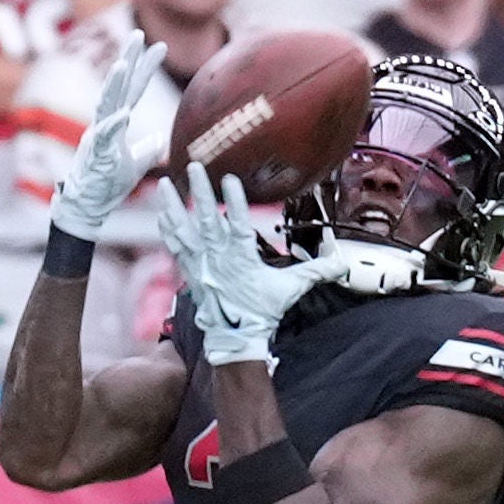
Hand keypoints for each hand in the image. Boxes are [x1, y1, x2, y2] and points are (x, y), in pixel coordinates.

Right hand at [52, 36, 162, 238]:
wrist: (87, 208)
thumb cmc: (108, 185)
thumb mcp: (136, 165)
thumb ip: (148, 149)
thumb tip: (162, 139)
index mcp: (116, 123)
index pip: (134, 89)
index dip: (146, 68)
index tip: (160, 46)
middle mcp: (106, 124)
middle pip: (119, 87)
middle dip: (128, 59)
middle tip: (138, 34)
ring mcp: (98, 138)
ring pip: (105, 105)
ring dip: (113, 84)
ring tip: (123, 63)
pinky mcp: (93, 156)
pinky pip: (102, 138)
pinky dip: (112, 125)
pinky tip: (123, 114)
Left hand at [160, 165, 344, 366]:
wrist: (236, 337)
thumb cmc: (263, 311)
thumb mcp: (291, 289)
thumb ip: (315, 271)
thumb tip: (341, 262)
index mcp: (243, 259)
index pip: (239, 225)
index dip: (235, 201)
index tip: (228, 178)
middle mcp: (219, 258)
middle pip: (208, 220)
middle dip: (201, 192)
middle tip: (193, 166)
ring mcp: (202, 264)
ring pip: (185, 230)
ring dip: (174, 206)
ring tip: (165, 184)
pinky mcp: (191, 271)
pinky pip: (176, 247)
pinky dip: (169, 229)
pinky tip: (162, 212)